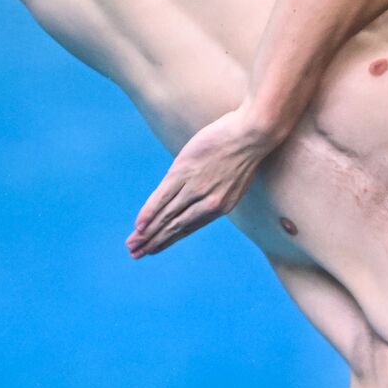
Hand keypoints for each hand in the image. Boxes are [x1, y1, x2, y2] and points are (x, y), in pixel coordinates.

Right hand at [126, 106, 275, 258]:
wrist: (254, 133)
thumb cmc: (247, 149)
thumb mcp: (235, 177)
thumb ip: (216, 188)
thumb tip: (200, 189)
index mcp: (220, 206)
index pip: (189, 227)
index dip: (170, 238)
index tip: (155, 248)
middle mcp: (207, 203)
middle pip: (175, 226)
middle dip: (154, 242)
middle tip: (136, 254)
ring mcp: (195, 188)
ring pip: (167, 216)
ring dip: (148, 232)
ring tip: (133, 245)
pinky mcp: (185, 172)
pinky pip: (163, 196)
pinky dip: (150, 212)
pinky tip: (139, 225)